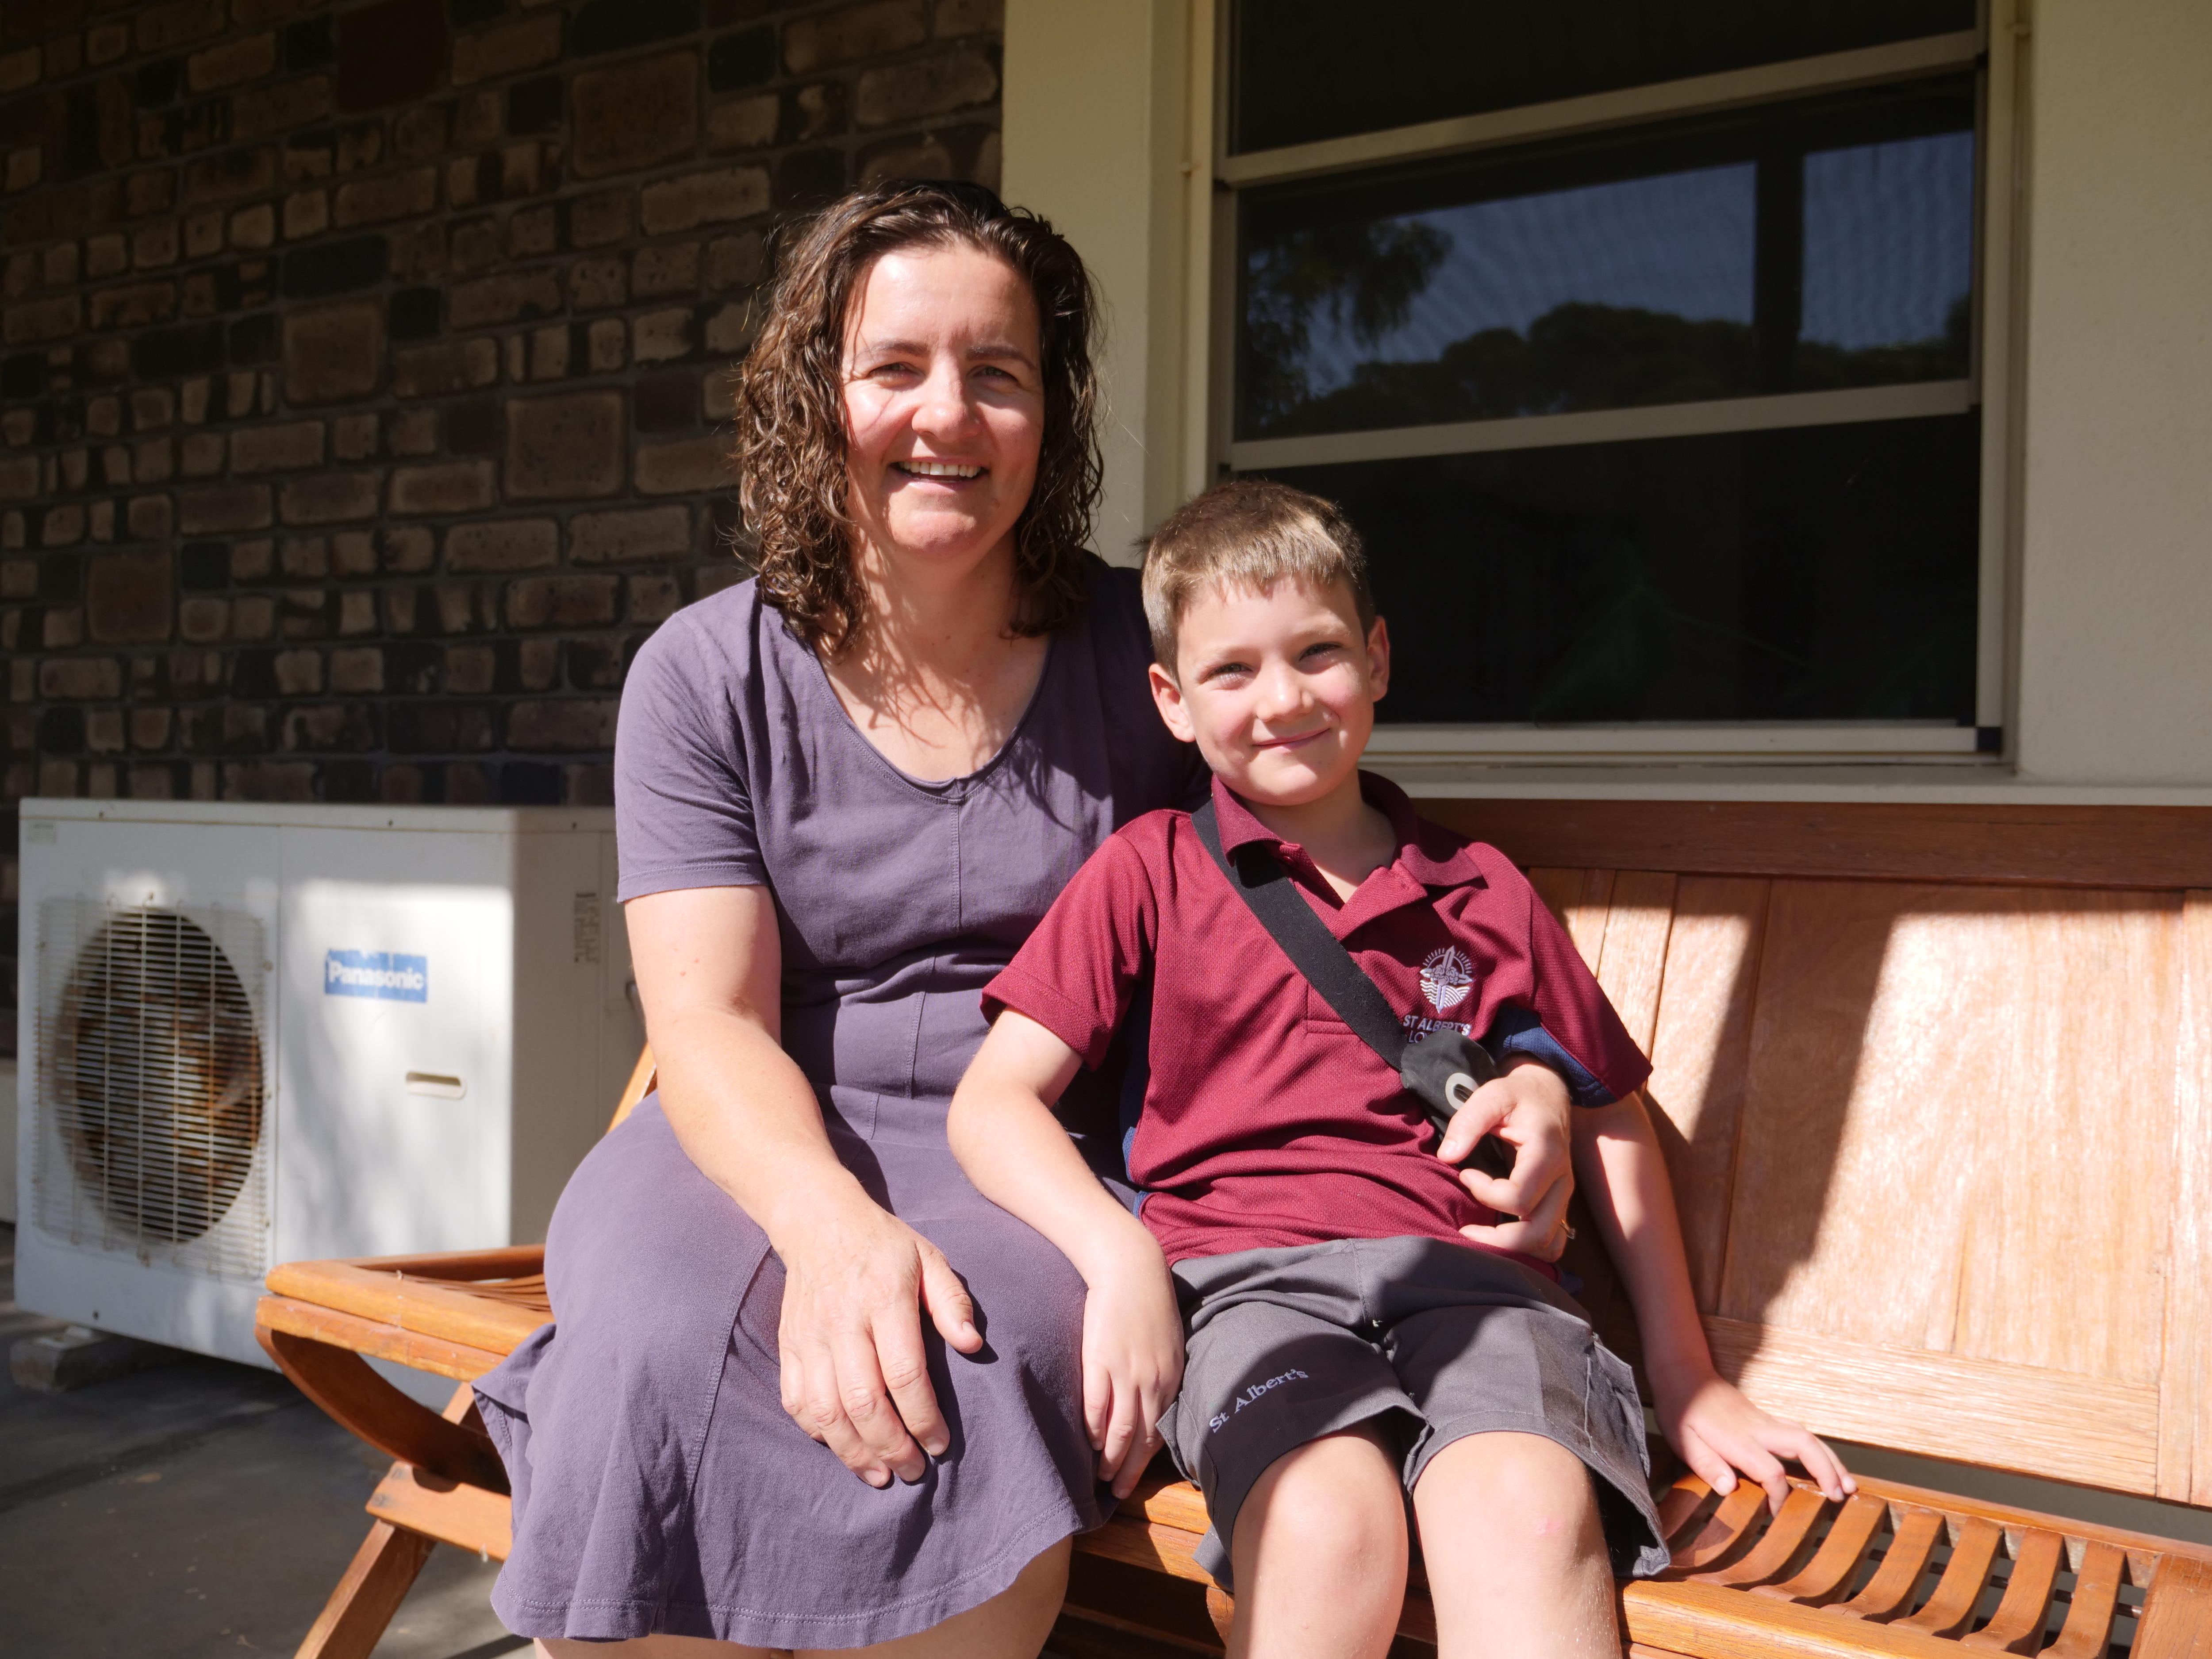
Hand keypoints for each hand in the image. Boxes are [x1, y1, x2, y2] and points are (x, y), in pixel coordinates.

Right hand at [773, 1193, 983, 1487]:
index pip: (904, 1374)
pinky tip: (842, 1447)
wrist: (818, 1222)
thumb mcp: (930, 1259)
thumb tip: (973, 1346)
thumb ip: (953, 1302)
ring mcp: (810, 1337)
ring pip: (826, 1411)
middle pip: (863, 1402)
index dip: (924, 1419)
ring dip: (853, 1452)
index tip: (941, 1445)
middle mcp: (843, 1322)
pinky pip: (797, 1401)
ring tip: (880, 1475)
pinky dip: (818, 1432)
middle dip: (891, 1447)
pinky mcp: (789, 1346)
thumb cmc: (885, 1245)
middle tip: (914, 1472)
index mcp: (884, 1299)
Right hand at [1081, 1252, 1184, 1499]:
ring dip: (1110, 1458)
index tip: (1134, 1480)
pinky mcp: (1100, 1362)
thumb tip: (1152, 1403)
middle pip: (1141, 1438)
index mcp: (1172, 1377)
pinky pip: (1097, 1407)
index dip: (1146, 1461)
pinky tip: (1089, 1442)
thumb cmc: (1147, 1303)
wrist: (1129, 1268)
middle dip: (1128, 1470)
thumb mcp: (1167, 1342)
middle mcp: (1154, 1380)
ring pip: (1119, 1430)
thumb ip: (1163, 1373)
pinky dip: (1094, 1430)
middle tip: (1115, 1491)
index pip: (1160, 1431)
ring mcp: (1127, 1373)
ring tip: (1100, 1475)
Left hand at [1442, 1059, 1576, 1260]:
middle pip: (1537, 1233)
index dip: (1485, 1193)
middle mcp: (1561, 1182)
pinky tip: (1498, 1236)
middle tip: (1464, 1229)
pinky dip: (1526, 1249)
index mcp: (1546, 1155)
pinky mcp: (1557, 1205)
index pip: (1519, 1197)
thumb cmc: (1517, 1096)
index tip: (1465, 1174)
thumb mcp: (1492, 1095)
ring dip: (1512, 1250)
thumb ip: (1468, 1122)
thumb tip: (1447, 1156)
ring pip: (1548, 1245)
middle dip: (1496, 1241)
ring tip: (1479, 1236)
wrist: (1548, 1094)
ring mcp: (1563, 1197)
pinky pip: (1551, 1241)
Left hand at [1651, 1363, 1854, 1511]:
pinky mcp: (1767, 1419)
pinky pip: (1800, 1433)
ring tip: (1850, 1486)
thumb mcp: (1683, 1440)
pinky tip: (1829, 1465)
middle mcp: (1758, 1429)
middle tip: (1841, 1497)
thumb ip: (1706, 1464)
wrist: (1684, 1373)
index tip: (1776, 1515)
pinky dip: (1819, 1450)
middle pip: (1804, 1444)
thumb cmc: (1682, 1411)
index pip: (1770, 1471)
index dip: (1779, 1496)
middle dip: (1827, 1470)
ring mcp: (1765, 1421)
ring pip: (1808, 1437)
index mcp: (1737, 1440)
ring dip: (1831, 1460)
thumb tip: (1730, 1489)